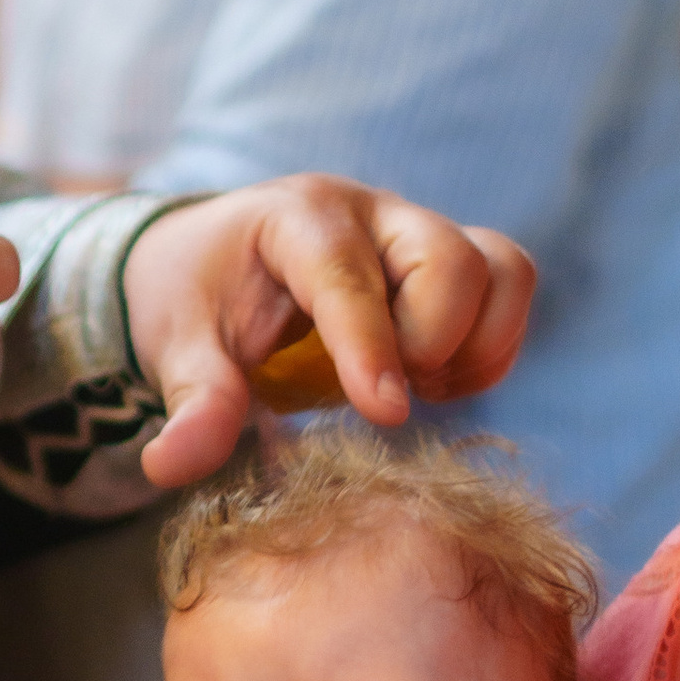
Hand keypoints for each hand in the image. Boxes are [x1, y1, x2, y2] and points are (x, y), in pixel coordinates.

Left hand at [119, 182, 534, 487]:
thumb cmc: (196, 300)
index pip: (347, 275)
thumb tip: (169, 467)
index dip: (371, 345)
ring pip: (501, 267)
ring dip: (477, 344)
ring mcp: (418, 232)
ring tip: (421, 386)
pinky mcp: (450, 262)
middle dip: (432, 341)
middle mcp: (370, 213)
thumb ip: (191, 404)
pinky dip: (491, 348)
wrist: (215, 262)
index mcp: (297, 219)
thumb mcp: (176, 349)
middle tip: (382, 395)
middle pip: (450, 258)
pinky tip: (435, 382)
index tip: (386, 415)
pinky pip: (510, 288)